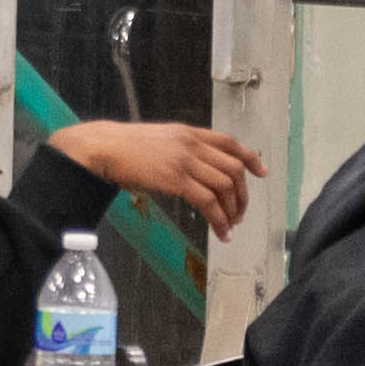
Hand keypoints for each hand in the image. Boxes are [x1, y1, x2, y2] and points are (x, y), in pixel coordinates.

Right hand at [56, 121, 264, 231]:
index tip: (261, 172)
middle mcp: (192, 144)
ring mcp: (185, 161)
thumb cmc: (124, 147)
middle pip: (233, 168)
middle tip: (240, 213)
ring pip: (225, 186)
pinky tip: (220, 232)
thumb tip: (193, 172)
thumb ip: (180, 151)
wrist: (103, 148)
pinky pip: (208, 202)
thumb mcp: (160, 141)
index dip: (250, 157)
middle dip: (242, 194)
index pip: (229, 142)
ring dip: (232, 210)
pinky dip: (219, 219)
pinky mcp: (176, 179)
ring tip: (229, 226)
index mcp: (189, 133)